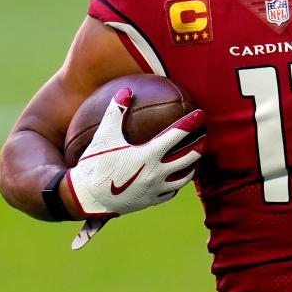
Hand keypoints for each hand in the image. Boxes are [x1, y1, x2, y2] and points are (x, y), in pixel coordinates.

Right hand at [65, 88, 204, 218]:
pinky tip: (176, 178)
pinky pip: (170, 192)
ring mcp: (155, 189)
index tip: (201, 114)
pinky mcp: (150, 201)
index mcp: (148, 155)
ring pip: (183, 178)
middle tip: (205, 137)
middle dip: (200, 146)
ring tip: (195, 159)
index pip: (176, 135)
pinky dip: (177, 183)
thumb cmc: (94, 164)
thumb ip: (115, 112)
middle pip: (188, 158)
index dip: (190, 123)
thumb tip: (126, 90)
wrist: (86, 198)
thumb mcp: (103, 136)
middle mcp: (156, 173)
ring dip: (192, 167)